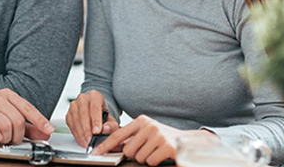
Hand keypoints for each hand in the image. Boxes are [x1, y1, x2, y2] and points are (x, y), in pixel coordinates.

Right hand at [0, 88, 54, 144]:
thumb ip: (27, 127)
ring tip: (4, 139)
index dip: (40, 120)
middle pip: (17, 119)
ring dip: (7, 137)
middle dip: (18, 134)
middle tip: (14, 140)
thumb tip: (44, 133)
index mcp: (8, 95)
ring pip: (5, 124)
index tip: (48, 131)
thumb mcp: (7, 119)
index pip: (28, 108)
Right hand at [66, 90, 119, 148]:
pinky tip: (81, 140)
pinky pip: (71, 124)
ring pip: (75, 119)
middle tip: (90, 140)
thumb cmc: (103, 116)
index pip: (94, 107)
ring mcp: (74, 105)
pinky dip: (76, 134)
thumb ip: (111, 125)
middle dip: (87, 129)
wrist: (96, 113)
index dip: (95, 120)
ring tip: (86, 142)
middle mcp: (83, 98)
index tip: (97, 132)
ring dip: (80, 133)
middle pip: (83, 114)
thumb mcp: (111, 120)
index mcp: (95, 96)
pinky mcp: (68, 113)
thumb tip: (105, 129)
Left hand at [93, 115, 215, 164]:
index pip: (118, 135)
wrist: (187, 141)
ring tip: (155, 151)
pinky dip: (154, 161)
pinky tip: (161, 155)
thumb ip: (130, 137)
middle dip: (135, 155)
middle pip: (128, 150)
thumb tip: (112, 146)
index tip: (96, 152)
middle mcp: (149, 126)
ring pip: (139, 157)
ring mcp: (159, 136)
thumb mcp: (146, 132)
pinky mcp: (167, 147)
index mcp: (141, 121)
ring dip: (146, 158)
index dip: (106, 145)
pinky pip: (151, 161)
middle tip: (146, 150)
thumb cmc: (163, 137)